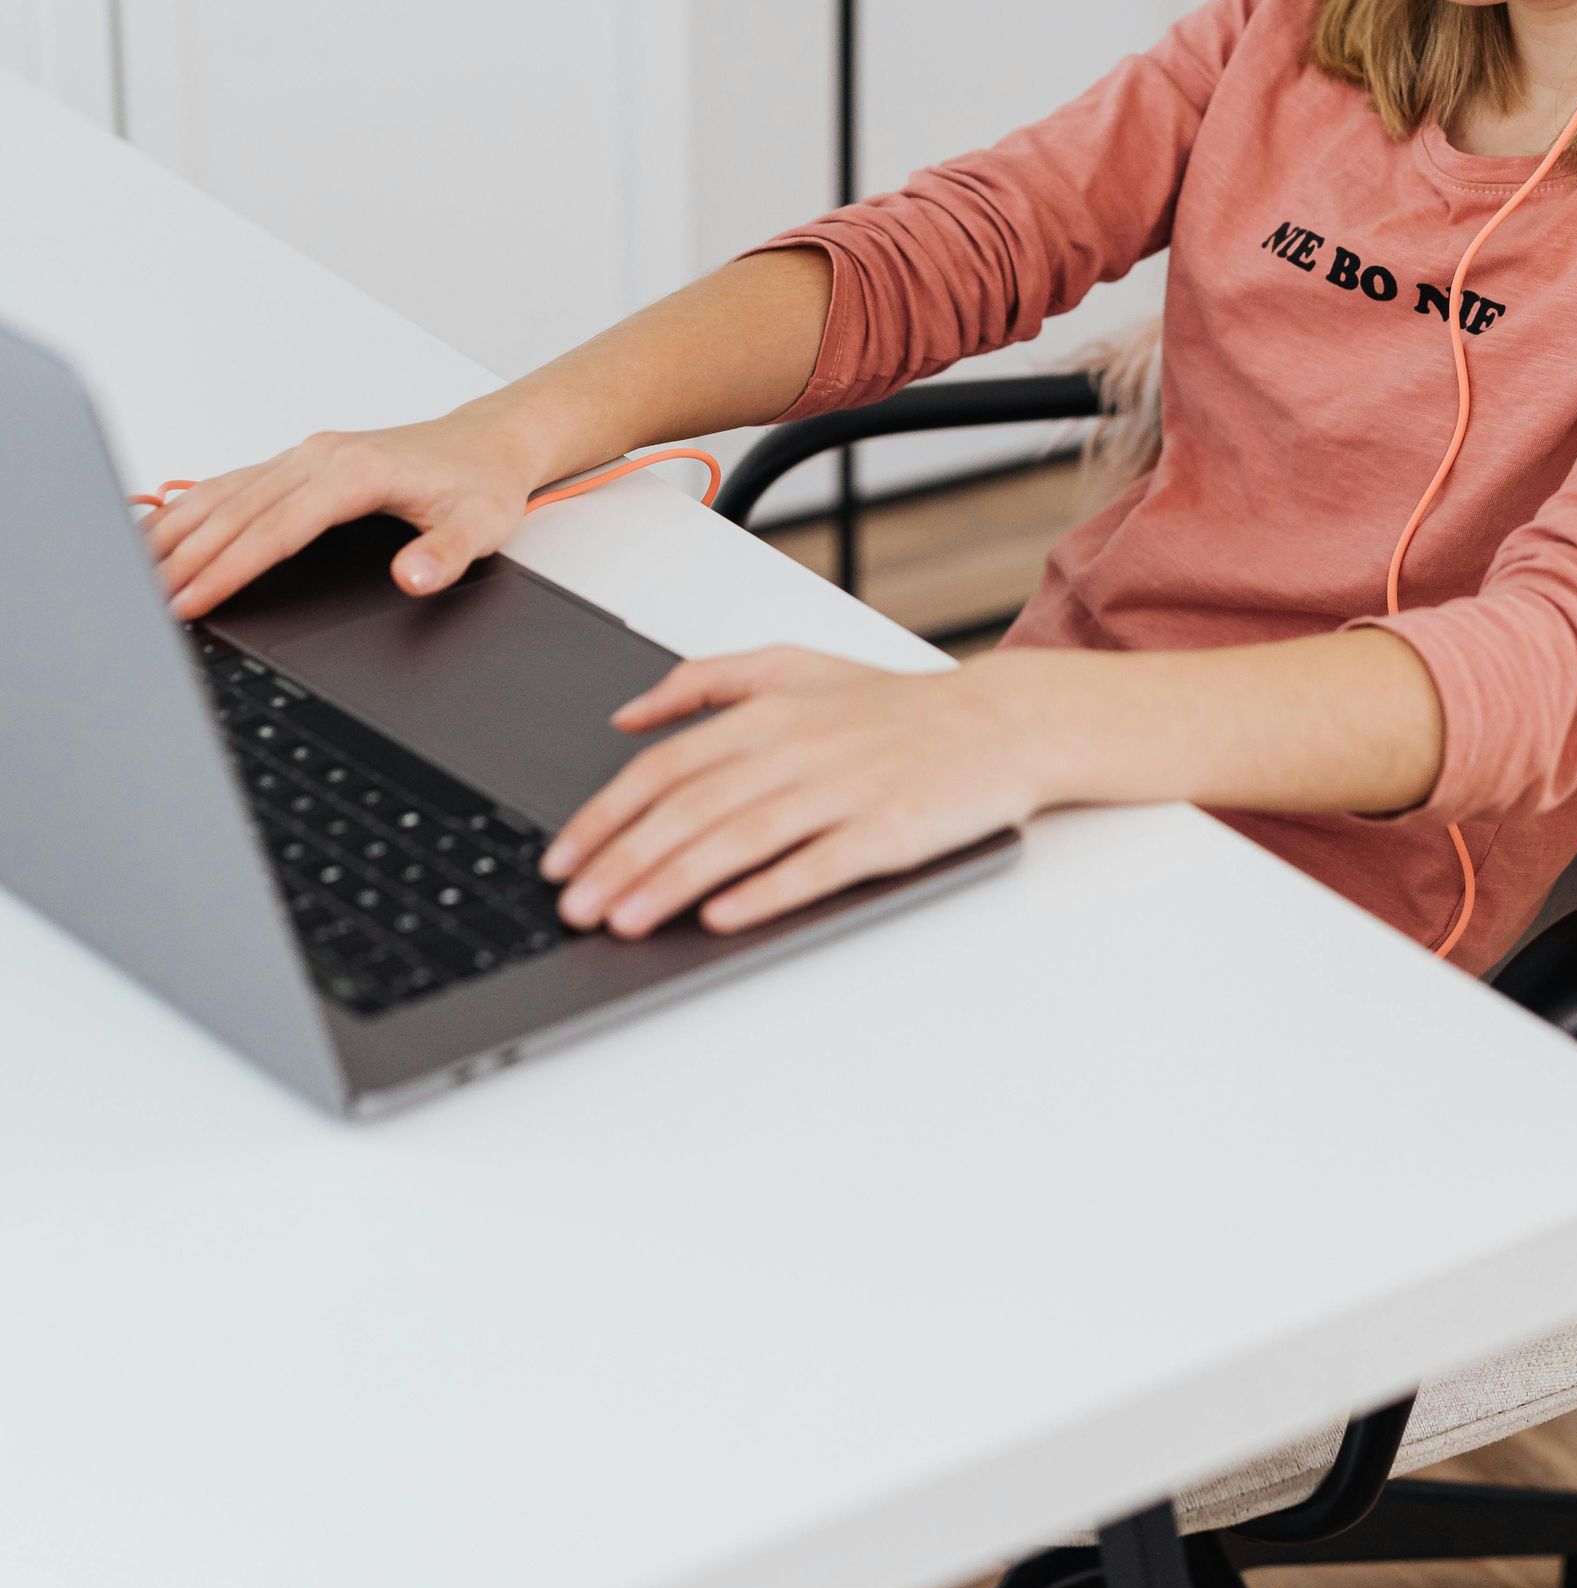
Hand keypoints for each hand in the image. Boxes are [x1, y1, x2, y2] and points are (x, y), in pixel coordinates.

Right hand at [142, 402, 547, 620]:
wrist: (489, 442)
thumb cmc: (480, 481)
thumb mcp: (481, 525)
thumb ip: (445, 555)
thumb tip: (411, 577)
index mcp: (355, 471)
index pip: (276, 528)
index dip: (230, 567)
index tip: (193, 598)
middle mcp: (322, 457)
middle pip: (238, 512)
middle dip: (188, 557)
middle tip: (147, 600)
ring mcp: (308, 457)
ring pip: (227, 493)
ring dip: (179, 530)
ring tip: (137, 568)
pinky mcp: (303, 463)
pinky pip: (237, 484)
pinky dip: (195, 507)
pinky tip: (167, 528)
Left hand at [541, 645, 1071, 937]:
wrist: (1004, 722)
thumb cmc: (897, 708)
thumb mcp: (798, 666)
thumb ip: (706, 681)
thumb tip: (627, 715)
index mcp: (770, 711)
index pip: (665, 767)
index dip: (604, 814)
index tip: (560, 857)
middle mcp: (799, 747)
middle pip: (689, 807)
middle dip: (619, 860)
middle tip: (571, 905)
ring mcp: (844, 790)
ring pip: (739, 838)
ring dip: (671, 882)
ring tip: (622, 920)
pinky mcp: (888, 832)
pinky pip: (814, 865)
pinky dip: (763, 890)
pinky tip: (721, 916)